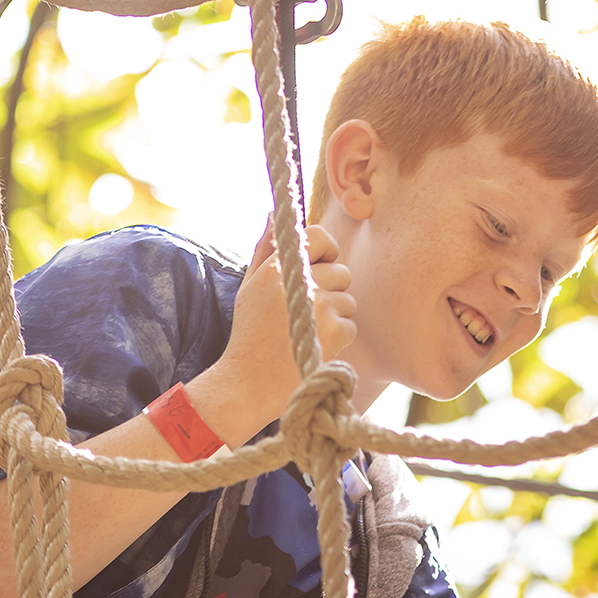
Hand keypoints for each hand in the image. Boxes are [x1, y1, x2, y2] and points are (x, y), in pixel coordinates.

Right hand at [198, 220, 356, 435]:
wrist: (246, 384)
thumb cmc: (249, 334)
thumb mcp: (248, 287)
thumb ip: (264, 249)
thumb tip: (273, 213)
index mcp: (276, 267)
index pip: (319, 236)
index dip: (326, 250)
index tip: (320, 267)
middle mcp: (300, 281)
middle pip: (341, 271)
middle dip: (331, 291)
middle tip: (306, 315)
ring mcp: (319, 305)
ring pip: (348, 300)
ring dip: (335, 317)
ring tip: (306, 334)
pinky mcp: (334, 330)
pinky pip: (351, 325)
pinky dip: (338, 339)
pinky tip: (313, 349)